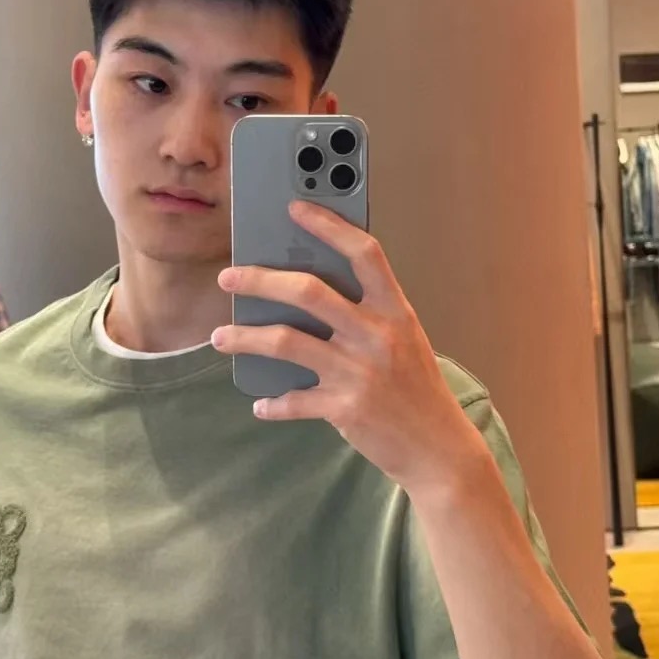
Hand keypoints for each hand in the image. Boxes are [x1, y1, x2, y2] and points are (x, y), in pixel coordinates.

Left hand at [213, 200, 486, 492]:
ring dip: (244, 338)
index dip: (329, 226)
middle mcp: (377, 336)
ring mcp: (360, 372)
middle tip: (228, 278)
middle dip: (260, 280)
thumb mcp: (405, 341)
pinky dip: (273, 403)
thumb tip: (306, 294)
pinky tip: (261, 404)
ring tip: (219, 337)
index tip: (295, 208)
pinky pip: (294, 400)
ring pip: (286, 342)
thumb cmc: (417, 389)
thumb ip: (367, 315)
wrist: (439, 449)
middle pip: (309, 292)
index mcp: (396, 311)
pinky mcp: (345, 409)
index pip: (364, 254)